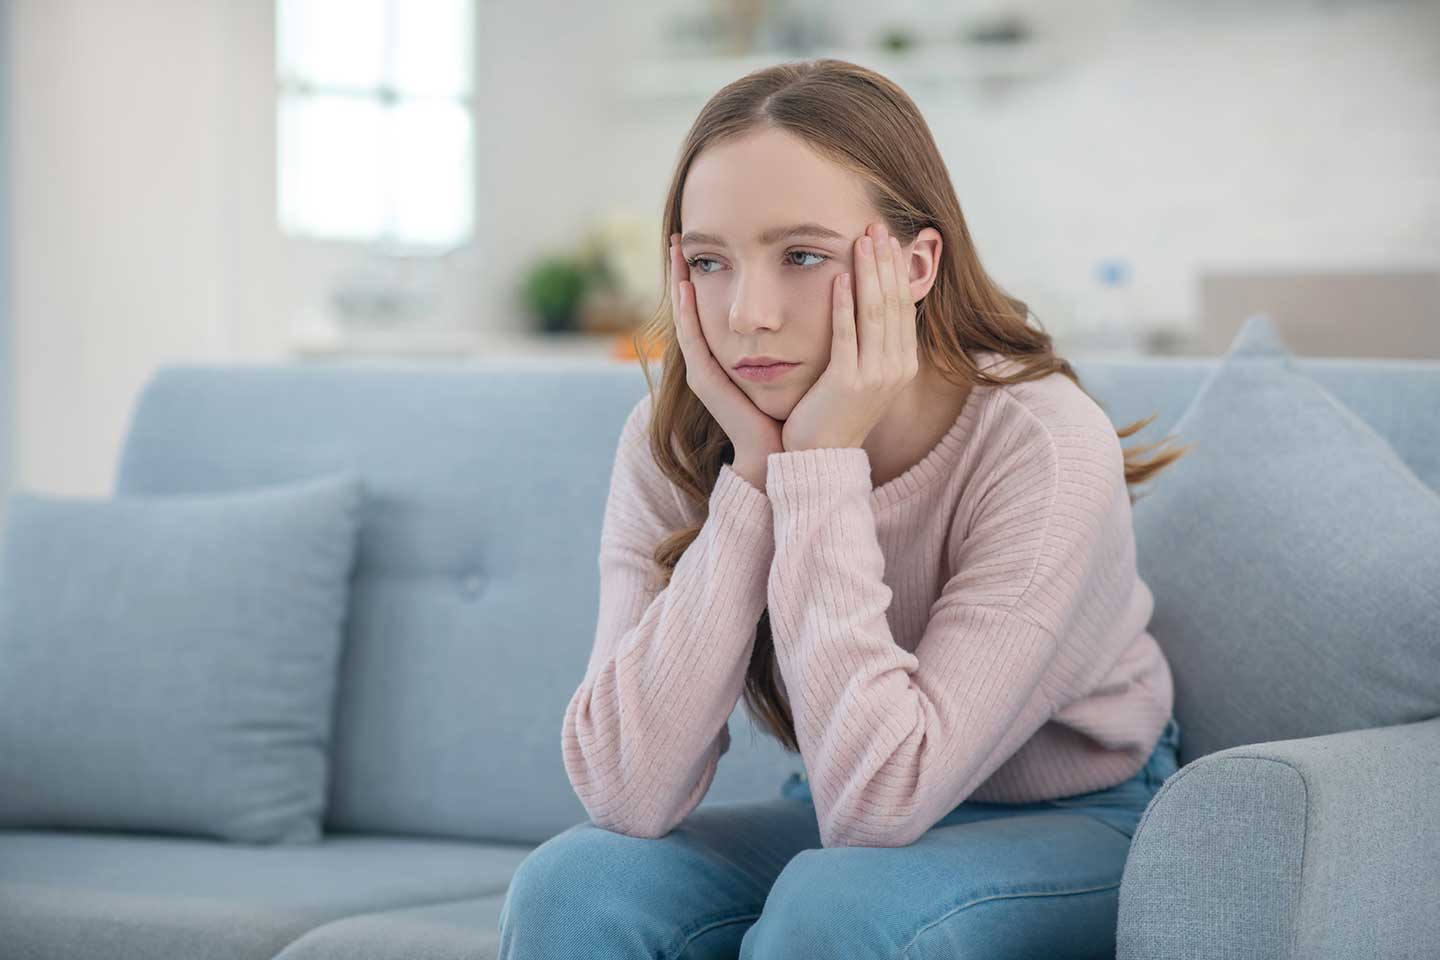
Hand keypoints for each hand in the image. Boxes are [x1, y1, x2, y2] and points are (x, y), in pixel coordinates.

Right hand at [669, 232, 784, 483]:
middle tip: (680, 237)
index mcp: (730, 355)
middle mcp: (711, 360)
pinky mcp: (704, 381)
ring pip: (685, 318)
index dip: (709, 275)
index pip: (712, 307)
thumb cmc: (798, 408)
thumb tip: (826, 295)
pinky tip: (685, 286)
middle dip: (684, 272)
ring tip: (676, 252)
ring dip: (678, 283)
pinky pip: (690, 339)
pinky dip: (686, 313)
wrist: (786, 451)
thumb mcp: (798, 360)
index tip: (708, 242)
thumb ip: (800, 332)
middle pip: (691, 308)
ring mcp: (703, 370)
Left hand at [781, 222, 918, 452]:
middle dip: (886, 261)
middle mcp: (897, 368)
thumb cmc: (833, 413)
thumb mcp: (862, 374)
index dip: (896, 269)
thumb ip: (869, 342)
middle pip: (895, 302)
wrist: (821, 457)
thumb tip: (869, 303)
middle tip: (876, 224)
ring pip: (876, 313)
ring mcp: (875, 376)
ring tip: (861, 240)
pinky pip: (848, 335)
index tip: (886, 237)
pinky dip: (844, 305)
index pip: (904, 305)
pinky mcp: (849, 383)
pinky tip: (839, 278)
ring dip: (869, 272)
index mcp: (903, 363)